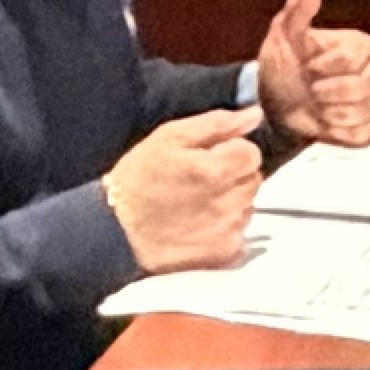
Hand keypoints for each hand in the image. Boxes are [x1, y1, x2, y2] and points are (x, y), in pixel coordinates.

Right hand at [102, 106, 261, 273]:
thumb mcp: (169, 137)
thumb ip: (217, 124)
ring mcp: (228, 231)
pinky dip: (226, 228)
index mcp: (217, 170)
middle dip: (233, 175)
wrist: (116, 233)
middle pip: (253, 179)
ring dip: (230, 201)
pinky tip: (200, 225)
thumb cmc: (138, 180)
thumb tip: (253, 115)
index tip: (212, 157)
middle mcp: (228, 203)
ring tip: (197, 203)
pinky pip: (241, 233)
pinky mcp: (225, 254)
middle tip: (200, 180)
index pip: (251, 153)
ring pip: (247, 205)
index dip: (232, 151)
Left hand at [256, 0, 369, 146]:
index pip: (353, 57)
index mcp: (360, 45)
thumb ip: (299, 10)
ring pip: (362, 112)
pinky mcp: (369, 128)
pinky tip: (324, 122)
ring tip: (316, 105)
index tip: (307, 67)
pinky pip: (360, 134)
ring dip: (330, 112)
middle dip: (327, 92)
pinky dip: (336, 132)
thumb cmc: (284, 65)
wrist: (276, 105)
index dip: (324, 66)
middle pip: (363, 86)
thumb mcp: (284, 35)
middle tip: (310, 90)